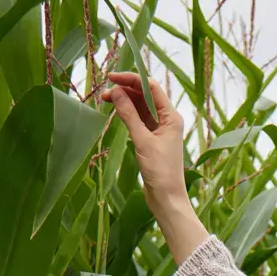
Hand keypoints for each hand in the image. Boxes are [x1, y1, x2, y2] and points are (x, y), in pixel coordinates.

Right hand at [100, 71, 207, 263]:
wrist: (167, 198)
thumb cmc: (160, 171)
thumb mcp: (142, 141)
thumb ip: (129, 115)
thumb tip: (116, 91)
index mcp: (172, 117)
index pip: (151, 87)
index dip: (131, 79)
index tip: (112, 77)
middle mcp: (168, 120)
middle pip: (145, 95)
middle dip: (125, 89)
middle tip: (105, 92)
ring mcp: (160, 129)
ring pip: (140, 107)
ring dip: (124, 101)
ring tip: (106, 100)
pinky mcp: (152, 139)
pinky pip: (138, 119)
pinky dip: (127, 113)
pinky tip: (115, 110)